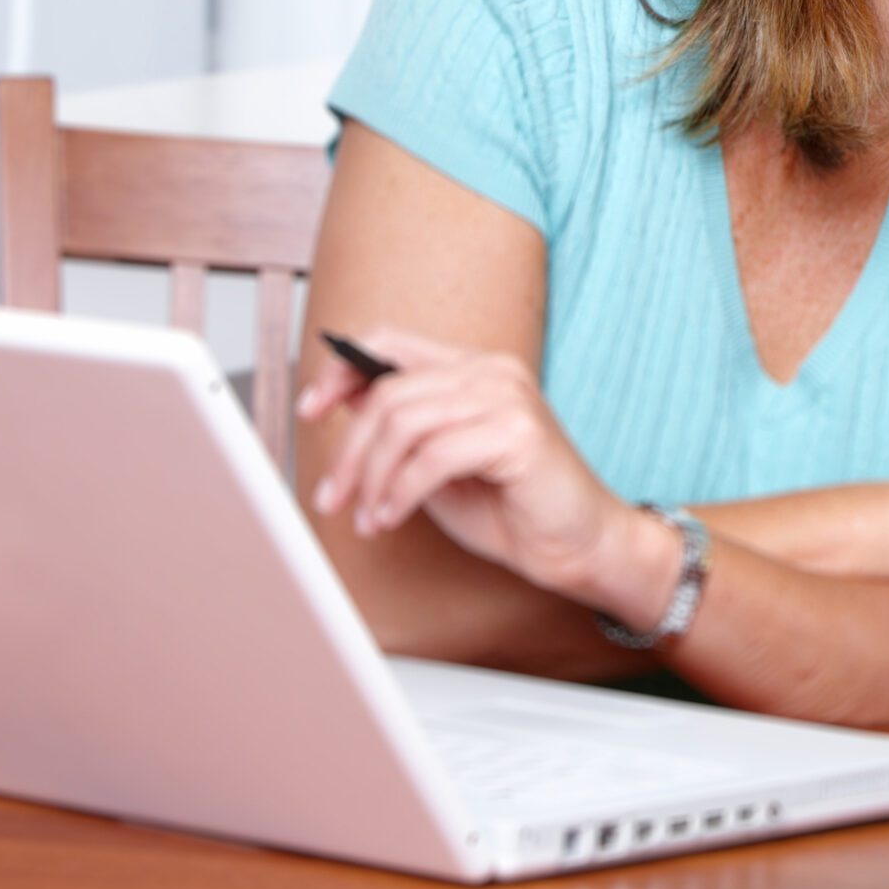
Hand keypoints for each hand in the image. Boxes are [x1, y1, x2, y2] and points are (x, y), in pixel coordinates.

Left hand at [300, 328, 648, 613]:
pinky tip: (392, 518)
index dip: (341, 370)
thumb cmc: (512, 508)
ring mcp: (509, 398)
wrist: (577, 545)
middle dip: (349, 451)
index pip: (391, 342)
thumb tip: (344, 404)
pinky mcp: (519, 434)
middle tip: (333, 497)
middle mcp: (492, 373)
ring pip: (404, 423)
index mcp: (474, 370)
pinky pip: (434, 456)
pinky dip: (400, 493)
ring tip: (367, 516)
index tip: (310, 409)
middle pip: (388, 393)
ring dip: (372, 478)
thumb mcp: (436, 465)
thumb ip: (401, 431)